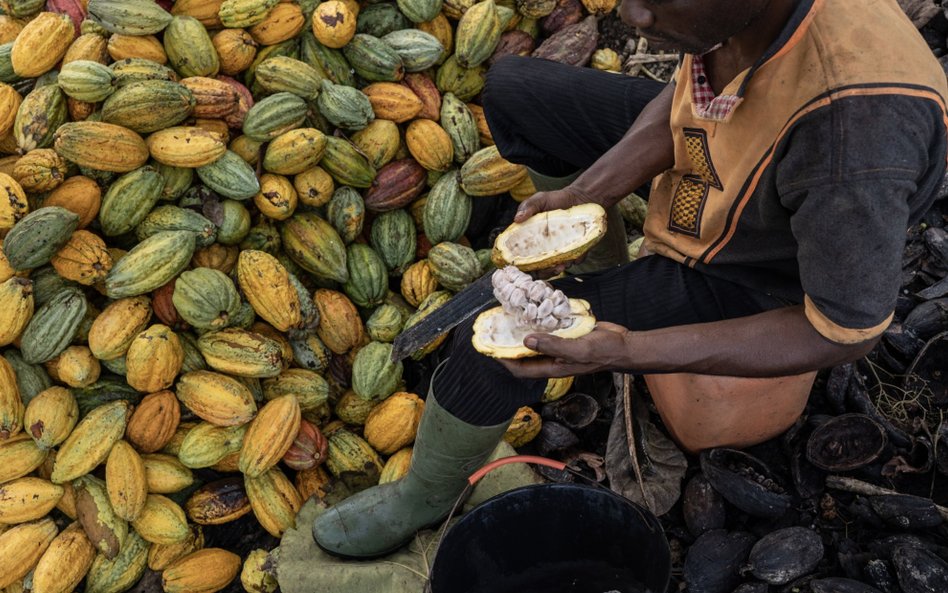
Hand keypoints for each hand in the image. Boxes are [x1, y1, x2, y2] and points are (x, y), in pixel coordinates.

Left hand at [498, 322, 631, 378]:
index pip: (521, 369)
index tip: (489, 349)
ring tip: (509, 317)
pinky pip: (548, 329)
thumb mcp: (578, 349)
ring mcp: (560, 346)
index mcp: (553, 367)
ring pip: (535, 340)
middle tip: (496, 329)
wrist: (624, 344)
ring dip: (523, 330)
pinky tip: (533, 309)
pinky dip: (540, 321)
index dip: (504, 361)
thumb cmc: (603, 352)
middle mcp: (553, 358)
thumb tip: (526, 340)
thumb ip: (553, 345)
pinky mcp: (567, 335)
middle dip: (509, 345)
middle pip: (525, 354)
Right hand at [513, 187, 595, 276]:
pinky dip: (575, 260)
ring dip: (559, 268)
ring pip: (557, 267)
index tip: (527, 267)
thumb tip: (517, 220)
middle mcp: (545, 248)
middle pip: (540, 268)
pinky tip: (575, 257)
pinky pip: (575, 259)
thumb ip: (528, 206)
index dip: (524, 265)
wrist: (581, 198)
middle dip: (544, 272)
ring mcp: (560, 250)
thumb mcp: (540, 200)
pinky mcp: (576, 249)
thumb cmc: (556, 199)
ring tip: (562, 264)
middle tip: (549, 267)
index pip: (524, 257)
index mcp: (532, 239)